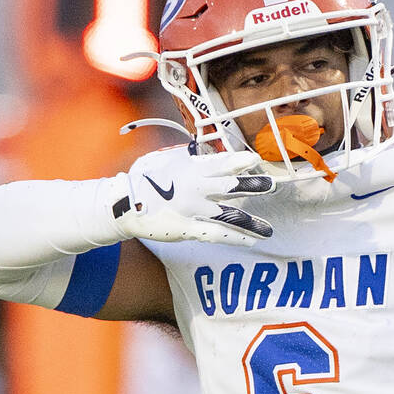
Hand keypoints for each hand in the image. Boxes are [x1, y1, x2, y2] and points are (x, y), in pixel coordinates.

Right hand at [109, 148, 274, 245]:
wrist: (122, 203)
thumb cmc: (145, 177)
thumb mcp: (166, 159)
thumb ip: (189, 157)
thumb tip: (207, 152)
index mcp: (191, 169)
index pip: (221, 164)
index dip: (240, 161)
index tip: (256, 160)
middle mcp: (195, 189)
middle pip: (230, 187)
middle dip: (253, 185)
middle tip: (271, 185)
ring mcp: (192, 210)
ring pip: (228, 216)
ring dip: (251, 223)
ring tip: (269, 230)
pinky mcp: (186, 229)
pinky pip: (216, 234)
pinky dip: (235, 238)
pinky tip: (250, 241)